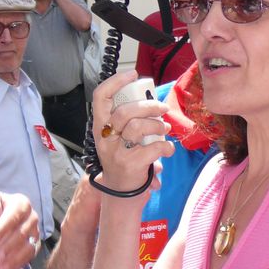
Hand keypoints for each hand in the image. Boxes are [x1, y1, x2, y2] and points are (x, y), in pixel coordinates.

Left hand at [0, 161, 40, 268]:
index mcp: (20, 202)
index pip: (18, 213)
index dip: (6, 226)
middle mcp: (30, 216)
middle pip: (25, 231)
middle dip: (10, 244)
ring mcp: (33, 232)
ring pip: (29, 245)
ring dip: (15, 257)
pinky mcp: (31, 246)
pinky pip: (29, 257)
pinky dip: (17, 265)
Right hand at [92, 71, 174, 198]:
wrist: (122, 193)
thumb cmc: (124, 158)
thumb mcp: (119, 137)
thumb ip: (129, 120)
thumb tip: (152, 101)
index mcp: (100, 127)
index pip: (100, 97)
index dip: (115, 81)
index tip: (133, 74)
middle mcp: (105, 138)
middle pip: (124, 111)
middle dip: (148, 106)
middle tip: (162, 109)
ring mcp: (116, 153)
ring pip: (137, 127)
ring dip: (157, 125)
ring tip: (164, 129)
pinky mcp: (130, 165)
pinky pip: (153, 148)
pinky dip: (166, 147)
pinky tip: (168, 149)